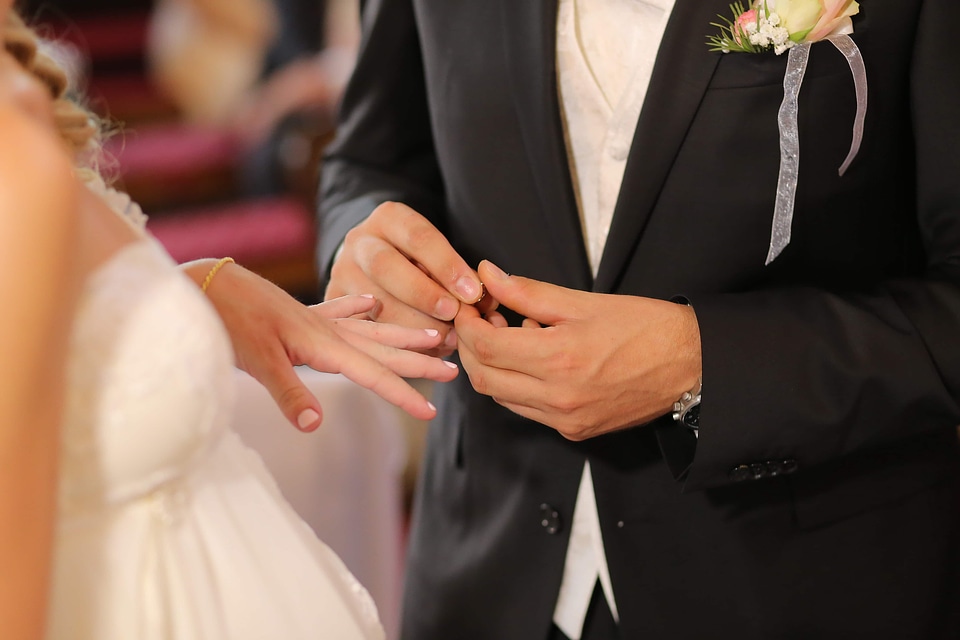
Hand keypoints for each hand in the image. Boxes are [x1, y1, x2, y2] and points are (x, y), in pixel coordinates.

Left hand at [183, 260, 458, 430]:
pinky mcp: (299, 313)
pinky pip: (341, 312)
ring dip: (401, 336)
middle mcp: (326, 330)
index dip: (402, 394)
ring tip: (433, 335)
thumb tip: (316, 425)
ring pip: (370, 330)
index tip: (432, 410)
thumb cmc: (227, 322)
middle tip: (453, 370)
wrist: (203, 283)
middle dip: (418, 362)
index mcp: (321, 344)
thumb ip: (289, 394)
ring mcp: (314, 319)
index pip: (372, 375)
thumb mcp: (256, 362)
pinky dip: (359, 310)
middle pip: (382, 349)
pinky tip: (372, 305)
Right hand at [326, 201, 493, 354]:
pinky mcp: (335, 303)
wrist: (373, 264)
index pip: (419, 237)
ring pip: (372, 302)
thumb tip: (485, 305)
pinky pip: (363, 328)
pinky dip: (398, 343)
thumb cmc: (419, 262)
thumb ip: (461, 276)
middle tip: (452, 314)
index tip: (472, 292)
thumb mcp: (439, 257)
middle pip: (385, 266)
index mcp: (389, 219)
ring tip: (445, 339)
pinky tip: (424, 351)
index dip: (447, 265)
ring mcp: (342, 272)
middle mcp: (360, 242)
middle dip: (423, 294)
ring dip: (412, 325)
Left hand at [454, 261, 701, 439]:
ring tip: (506, 335)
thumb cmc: (644, 327)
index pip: (485, 346)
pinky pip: (526, 410)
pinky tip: (532, 359)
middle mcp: (557, 397)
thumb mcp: (583, 301)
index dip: (467, 324)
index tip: (469, 305)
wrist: (690, 366)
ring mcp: (565, 419)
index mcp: (559, 358)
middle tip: (479, 319)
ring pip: (501, 396)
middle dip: (469, 346)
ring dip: (490, 366)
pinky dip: (515, 384)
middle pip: (483, 377)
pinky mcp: (574, 431)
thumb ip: (527, 292)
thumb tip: (488, 274)